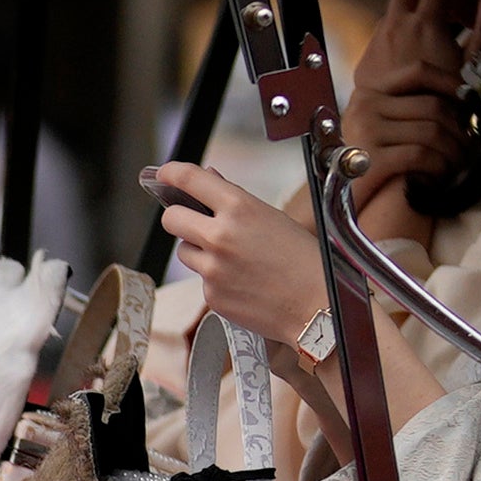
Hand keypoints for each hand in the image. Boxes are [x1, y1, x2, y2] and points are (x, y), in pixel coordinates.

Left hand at [145, 161, 326, 348]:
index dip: (170, 173)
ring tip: (235, 260)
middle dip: (178, 218)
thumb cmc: (304, 260)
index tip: (164, 174)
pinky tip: (243, 282)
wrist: (316, 306)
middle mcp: (220, 236)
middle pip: (171, 219)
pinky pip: (202, 280)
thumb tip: (209, 178)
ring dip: (200, 252)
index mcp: (239, 208)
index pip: (189, 179)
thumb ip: (235, 199)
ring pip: (184, 252)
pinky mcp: (212, 296)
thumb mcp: (272, 217)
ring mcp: (213, 269)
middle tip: (191, 222)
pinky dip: (216, 280)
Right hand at [337, 0, 480, 228]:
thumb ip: (407, 110)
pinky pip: (420, 155)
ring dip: (454, 151)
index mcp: (370, 92)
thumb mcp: (380, 128)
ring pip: (431, 131)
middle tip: (471, 146)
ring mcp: (366, 132)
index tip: (470, 99)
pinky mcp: (371, 160)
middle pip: (432, 105)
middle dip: (461, 128)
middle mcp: (366, 106)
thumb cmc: (367, 165)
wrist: (336, 202)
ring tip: (458, 164)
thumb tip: (457, 101)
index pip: (418, 71)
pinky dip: (438, 167)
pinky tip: (440, 176)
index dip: (450, 81)